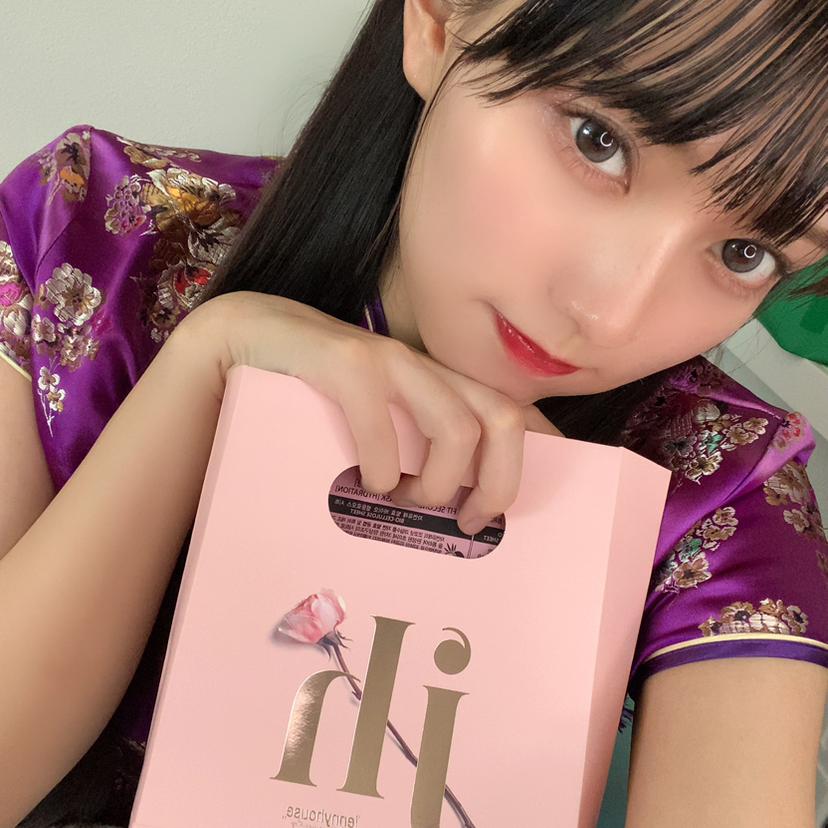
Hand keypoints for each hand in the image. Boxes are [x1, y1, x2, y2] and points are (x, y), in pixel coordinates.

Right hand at [185, 291, 562, 534]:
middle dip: (499, 483)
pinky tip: (366, 482)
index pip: (515, 410)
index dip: (539, 456)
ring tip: (406, 502)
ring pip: (457, 427)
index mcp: (439, 382)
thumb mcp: (375, 420)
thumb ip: (410, 443)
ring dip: (438, 484)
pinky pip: (384, 427)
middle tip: (469, 521)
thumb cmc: (315, 392)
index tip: (513, 508)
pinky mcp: (347, 363)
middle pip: (504, 419)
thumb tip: (442, 507)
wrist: (245, 336)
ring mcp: (390, 361)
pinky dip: (382, 469)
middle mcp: (426, 367)